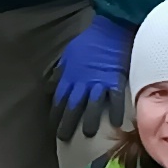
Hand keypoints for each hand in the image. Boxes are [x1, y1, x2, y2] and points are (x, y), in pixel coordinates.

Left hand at [51, 13, 135, 142]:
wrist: (111, 29)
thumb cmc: (89, 41)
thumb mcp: (69, 54)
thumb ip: (61, 72)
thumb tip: (51, 86)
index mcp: (70, 76)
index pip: (59, 99)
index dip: (55, 113)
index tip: (52, 126)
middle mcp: (83, 82)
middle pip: (73, 106)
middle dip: (67, 123)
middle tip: (63, 138)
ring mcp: (100, 82)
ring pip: (92, 106)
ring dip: (89, 121)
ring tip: (87, 133)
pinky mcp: (116, 81)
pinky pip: (115, 99)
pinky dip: (115, 112)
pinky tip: (114, 124)